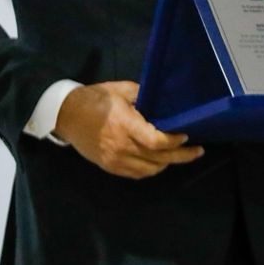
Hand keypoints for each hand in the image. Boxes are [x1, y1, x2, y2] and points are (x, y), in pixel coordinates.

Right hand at [53, 81, 203, 179]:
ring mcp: (115, 159)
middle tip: (197, 151)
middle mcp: (122, 146)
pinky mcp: (109, 166)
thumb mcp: (121, 90)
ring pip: (149, 169)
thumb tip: (163, 102)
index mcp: (125, 125)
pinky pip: (136, 174)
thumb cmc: (94, 98)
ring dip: (166, 163)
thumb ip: (143, 96)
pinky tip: (159, 162)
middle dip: (181, 156)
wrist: (66, 115)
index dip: (174, 141)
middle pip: (158, 158)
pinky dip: (151, 170)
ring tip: (179, 154)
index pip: (156, 141)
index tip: (187, 135)